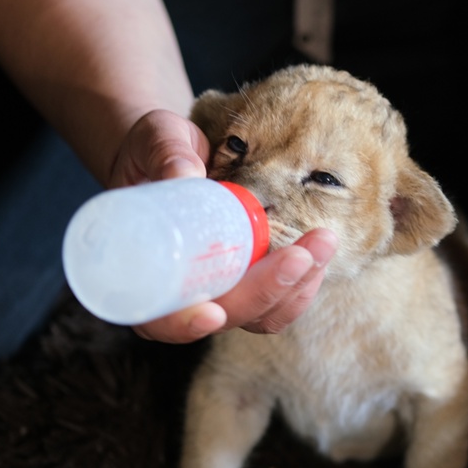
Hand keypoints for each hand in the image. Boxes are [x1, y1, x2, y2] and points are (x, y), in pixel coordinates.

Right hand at [110, 110, 337, 342]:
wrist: (172, 155)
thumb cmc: (152, 152)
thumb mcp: (153, 142)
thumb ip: (166, 155)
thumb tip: (186, 174)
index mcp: (144, 277)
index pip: (161, 320)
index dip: (184, 324)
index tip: (212, 313)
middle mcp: (183, 296)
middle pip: (226, 316)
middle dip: (267, 292)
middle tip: (300, 255)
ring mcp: (220, 292)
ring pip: (260, 316)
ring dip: (296, 287)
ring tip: (323, 242)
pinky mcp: (248, 281)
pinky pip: (279, 301)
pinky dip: (303, 283)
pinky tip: (321, 250)